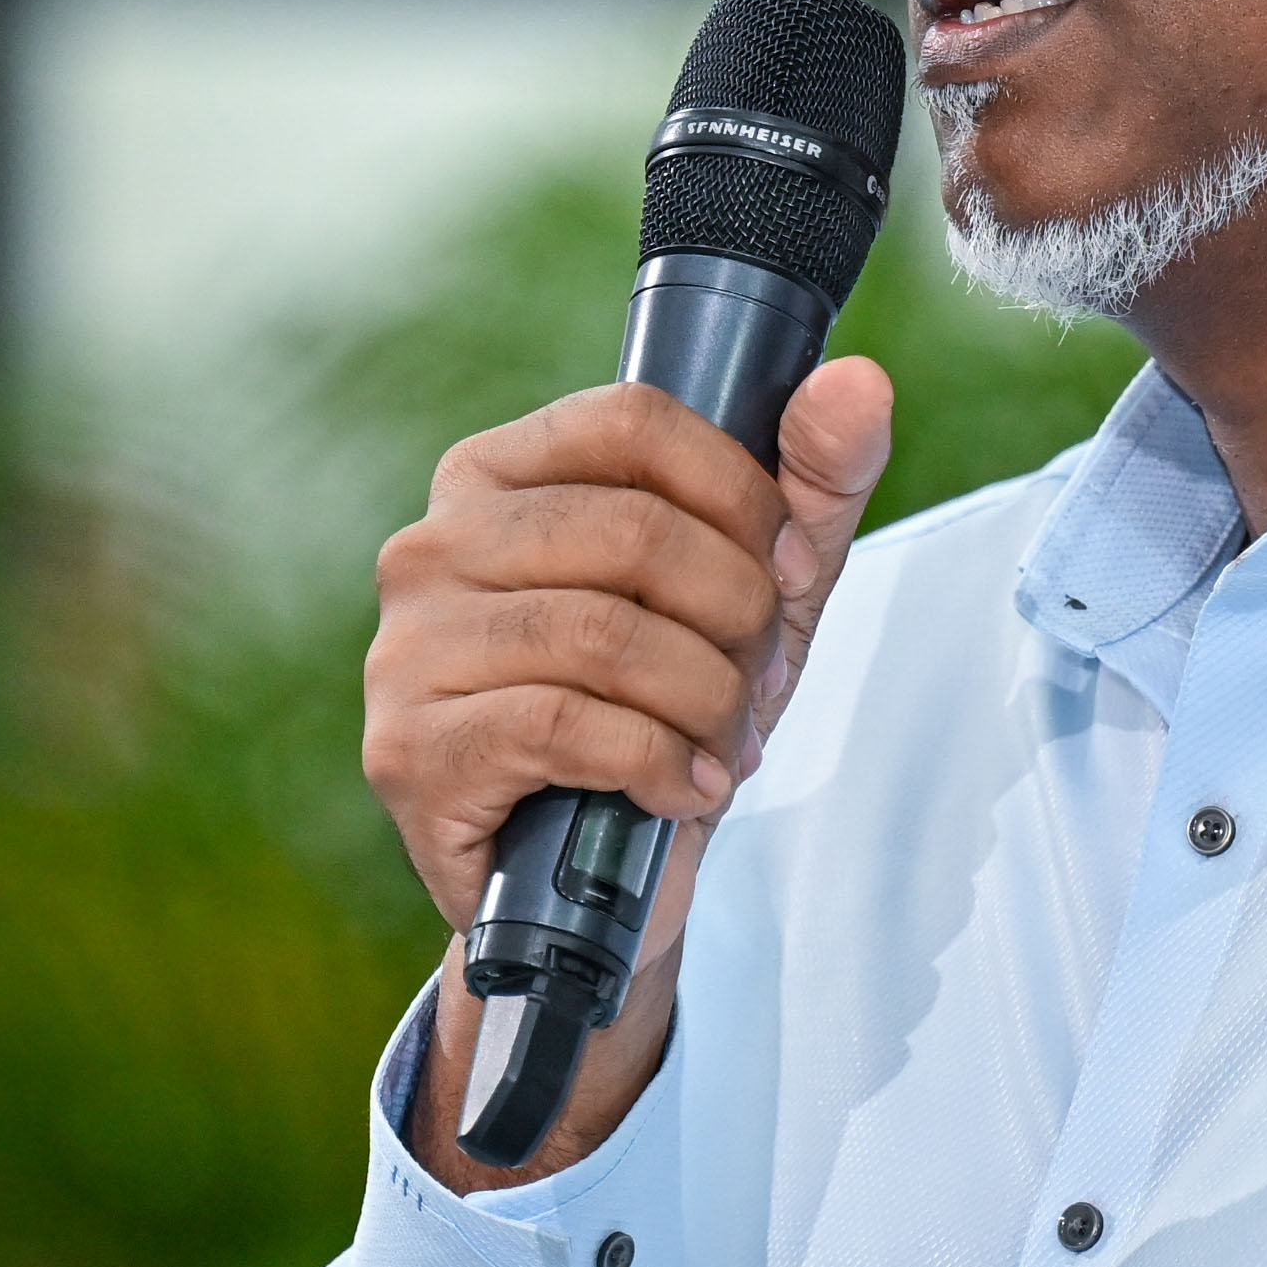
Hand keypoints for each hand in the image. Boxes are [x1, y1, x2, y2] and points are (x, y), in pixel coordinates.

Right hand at [365, 357, 892, 1180]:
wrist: (585, 885)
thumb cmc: (660, 709)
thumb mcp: (751, 591)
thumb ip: (810, 484)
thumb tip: (858, 381)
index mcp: (496, 474)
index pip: (634, 422)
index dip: (742, 496)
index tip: (790, 573)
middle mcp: (431, 544)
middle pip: (633, 531)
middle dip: (737, 614)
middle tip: (761, 678)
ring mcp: (407, 646)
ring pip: (605, 634)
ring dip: (706, 698)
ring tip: (728, 739)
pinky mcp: (410, 747)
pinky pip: (566, 726)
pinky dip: (659, 762)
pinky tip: (684, 786)